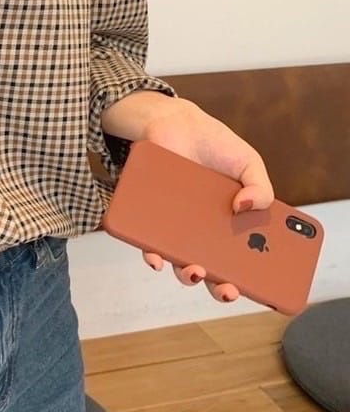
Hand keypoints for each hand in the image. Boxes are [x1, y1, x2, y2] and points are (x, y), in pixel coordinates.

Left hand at [133, 96, 274, 303]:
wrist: (174, 123)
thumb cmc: (215, 146)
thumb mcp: (249, 163)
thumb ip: (260, 187)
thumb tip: (246, 208)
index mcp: (232, 225)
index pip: (243, 260)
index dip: (252, 278)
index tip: (261, 288)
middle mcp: (204, 233)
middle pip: (213, 270)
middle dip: (221, 286)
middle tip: (228, 288)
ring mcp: (176, 227)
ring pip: (181, 262)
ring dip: (188, 274)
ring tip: (194, 269)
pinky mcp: (150, 217)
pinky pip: (149, 243)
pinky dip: (152, 254)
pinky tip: (156, 258)